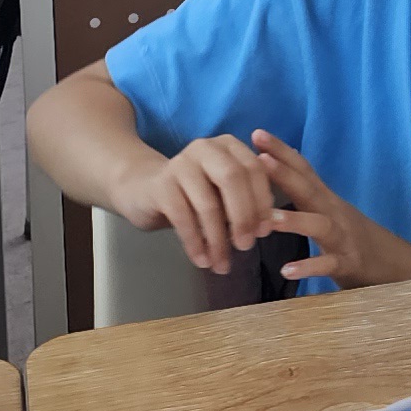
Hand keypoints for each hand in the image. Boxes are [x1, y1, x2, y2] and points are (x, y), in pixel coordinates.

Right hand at [113, 133, 282, 266]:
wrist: (143, 189)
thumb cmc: (193, 193)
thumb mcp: (222, 192)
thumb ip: (245, 201)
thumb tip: (267, 226)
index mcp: (228, 146)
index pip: (254, 169)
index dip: (262, 200)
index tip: (265, 231)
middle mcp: (205, 148)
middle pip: (233, 179)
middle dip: (244, 216)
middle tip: (246, 246)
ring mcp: (181, 164)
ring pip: (208, 203)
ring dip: (218, 239)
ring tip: (222, 264)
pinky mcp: (161, 185)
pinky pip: (183, 217)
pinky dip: (195, 243)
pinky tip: (202, 260)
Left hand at [254, 130, 410, 288]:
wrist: (396, 265)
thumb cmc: (353, 239)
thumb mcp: (330, 213)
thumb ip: (306, 196)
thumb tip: (274, 176)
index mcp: (327, 200)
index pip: (304, 169)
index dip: (282, 151)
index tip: (257, 134)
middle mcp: (335, 213)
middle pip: (309, 189)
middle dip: (284, 172)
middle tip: (258, 158)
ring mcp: (343, 238)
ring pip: (319, 225)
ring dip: (294, 221)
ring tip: (268, 219)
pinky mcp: (349, 264)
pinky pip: (328, 264)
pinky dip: (309, 267)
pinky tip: (287, 270)